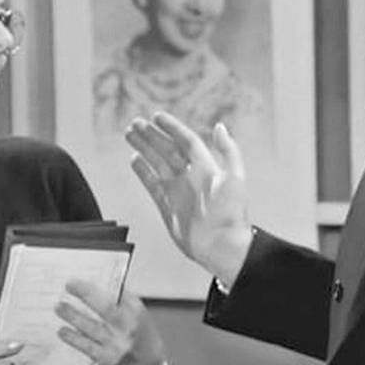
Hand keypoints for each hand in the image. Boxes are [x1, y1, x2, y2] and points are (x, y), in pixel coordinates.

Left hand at [55, 279, 165, 364]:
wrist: (149, 362)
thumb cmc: (142, 334)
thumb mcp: (137, 313)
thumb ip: (122, 299)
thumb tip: (102, 283)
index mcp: (133, 314)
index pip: (112, 297)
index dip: (89, 290)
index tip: (73, 283)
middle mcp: (126, 330)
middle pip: (103, 313)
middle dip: (84, 299)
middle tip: (63, 295)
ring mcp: (116, 348)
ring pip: (90, 333)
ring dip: (73, 319)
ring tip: (59, 309)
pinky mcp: (108, 361)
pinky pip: (88, 350)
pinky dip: (75, 340)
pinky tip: (63, 332)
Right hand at [125, 113, 252, 285]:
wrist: (222, 247)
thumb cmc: (232, 215)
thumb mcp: (235, 179)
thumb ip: (229, 151)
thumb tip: (220, 126)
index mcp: (206, 168)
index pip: (186, 141)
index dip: (172, 128)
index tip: (156, 117)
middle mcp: (191, 177)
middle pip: (167, 150)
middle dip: (152, 136)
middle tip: (136, 123)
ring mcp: (178, 191)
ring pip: (157, 163)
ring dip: (144, 148)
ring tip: (130, 135)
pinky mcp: (168, 207)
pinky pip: (152, 185)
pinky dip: (143, 172)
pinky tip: (134, 160)